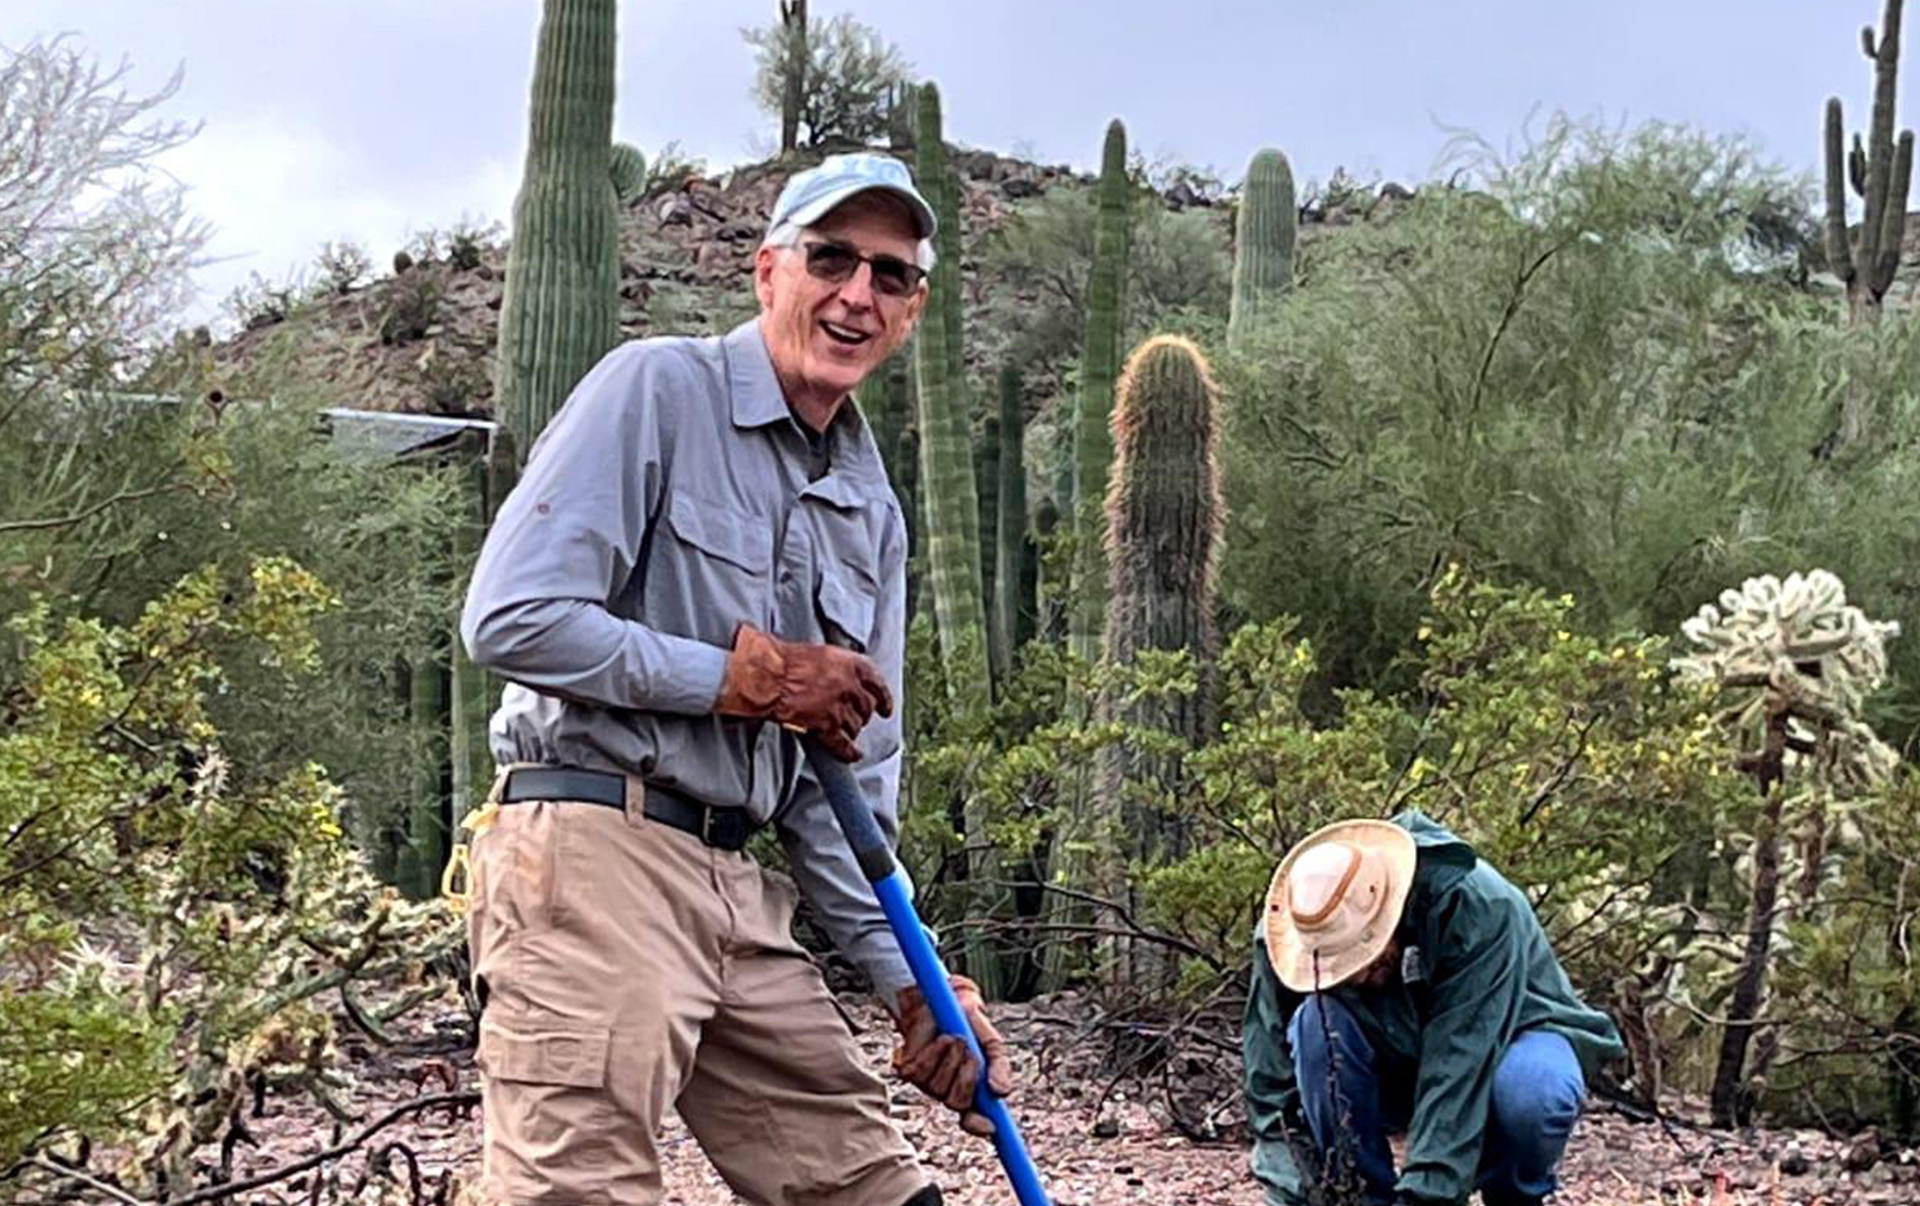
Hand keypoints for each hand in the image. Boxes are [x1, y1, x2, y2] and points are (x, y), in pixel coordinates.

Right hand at [714, 624, 892, 760]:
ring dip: (851, 731)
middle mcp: (849, 685)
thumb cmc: (785, 660)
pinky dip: (848, 752)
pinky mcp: (825, 726)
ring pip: (854, 726)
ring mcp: (838, 707)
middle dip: (862, 716)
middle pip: (866, 707)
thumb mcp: (820, 653)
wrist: (767, 676)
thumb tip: (844, 677)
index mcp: (851, 664)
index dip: (883, 698)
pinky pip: (842, 744)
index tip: (885, 708)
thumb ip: (838, 667)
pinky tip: (853, 755)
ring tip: (843, 732)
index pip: (877, 683)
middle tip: (857, 719)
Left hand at [892, 974, 1013, 1136]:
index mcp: (972, 1090)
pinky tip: (941, 1039)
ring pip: (938, 1088)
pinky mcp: (910, 1070)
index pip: (975, 1120)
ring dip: (950, 1060)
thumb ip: (999, 1067)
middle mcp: (948, 1091)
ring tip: (956, 1038)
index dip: (979, 1126)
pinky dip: (934, 1052)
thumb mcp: (992, 1044)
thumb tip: (1001, 1092)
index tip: (990, 1127)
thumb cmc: (970, 1024)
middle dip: (966, 1078)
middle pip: (957, 1103)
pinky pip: (921, 1072)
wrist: (945, 999)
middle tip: (971, 1053)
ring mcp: (927, 1083)